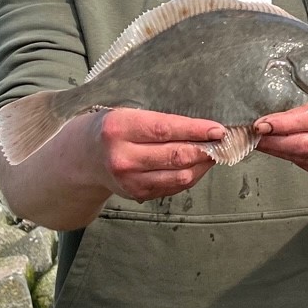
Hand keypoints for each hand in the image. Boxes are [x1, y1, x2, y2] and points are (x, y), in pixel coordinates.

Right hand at [88, 107, 227, 201]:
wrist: (85, 158)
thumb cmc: (113, 129)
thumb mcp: (126, 112)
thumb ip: (158, 118)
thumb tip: (201, 124)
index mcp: (118, 129)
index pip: (166, 130)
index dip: (196, 130)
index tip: (218, 129)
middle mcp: (122, 157)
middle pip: (176, 156)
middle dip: (205, 149)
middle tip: (222, 141)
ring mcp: (130, 180)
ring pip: (180, 176)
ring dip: (203, 165)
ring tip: (214, 152)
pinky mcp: (138, 194)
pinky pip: (174, 186)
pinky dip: (192, 175)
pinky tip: (199, 164)